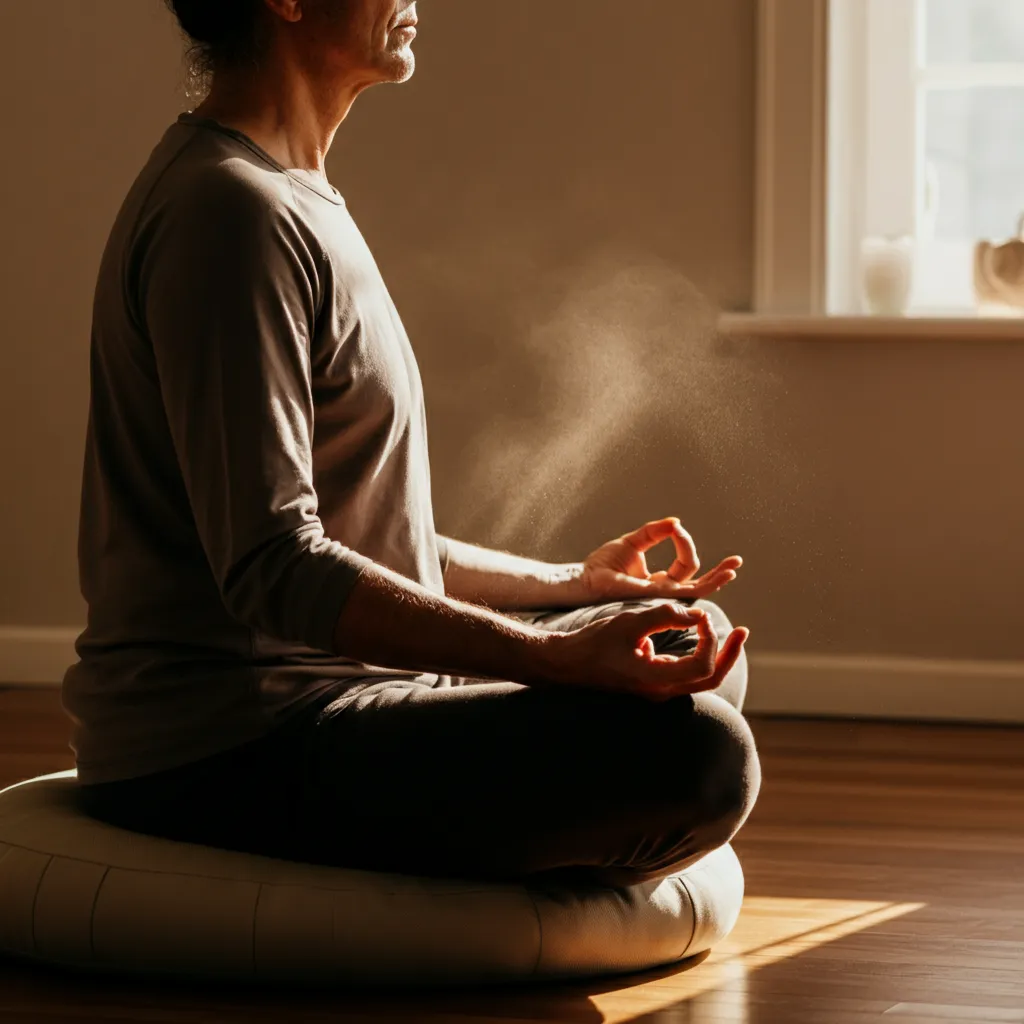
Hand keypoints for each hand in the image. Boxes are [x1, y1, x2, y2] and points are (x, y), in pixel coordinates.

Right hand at [540, 602, 747, 700]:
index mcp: (656, 681)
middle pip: (710, 679)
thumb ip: (663, 616)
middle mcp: (661, 691)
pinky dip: (697, 654)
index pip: (702, 665)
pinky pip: (684, 672)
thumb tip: (695, 614)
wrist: (565, 664)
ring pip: (700, 678)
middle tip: (742, 631)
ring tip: (729, 632)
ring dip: (717, 655)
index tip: (699, 616)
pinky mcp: (651, 682)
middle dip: (729, 654)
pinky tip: (695, 632)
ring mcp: (657, 689)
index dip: (710, 639)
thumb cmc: (593, 644)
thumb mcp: (628, 623)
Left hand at [580, 517, 742, 602]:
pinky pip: (686, 589)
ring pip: (698, 590)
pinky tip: (720, 577)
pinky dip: (705, 583)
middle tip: (736, 563)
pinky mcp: (657, 594)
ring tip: (733, 569)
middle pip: (698, 583)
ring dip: (717, 579)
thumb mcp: (633, 542)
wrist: (585, 578)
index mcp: (658, 581)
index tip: (676, 528)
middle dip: (718, 573)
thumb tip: (676, 522)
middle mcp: (663, 590)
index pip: (684, 565)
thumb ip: (654, 532)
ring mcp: (661, 595)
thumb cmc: (603, 565)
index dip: (684, 543)